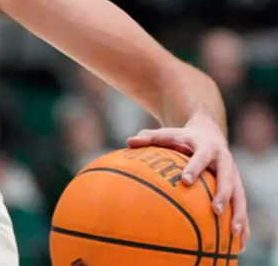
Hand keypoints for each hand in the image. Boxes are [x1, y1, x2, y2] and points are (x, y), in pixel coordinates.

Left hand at [129, 113, 248, 248]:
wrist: (209, 132)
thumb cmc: (181, 137)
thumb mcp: (167, 134)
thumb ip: (149, 137)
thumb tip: (130, 142)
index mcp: (207, 147)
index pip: (201, 157)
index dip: (194, 167)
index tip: (185, 180)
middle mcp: (224, 161)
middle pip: (228, 178)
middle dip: (223, 194)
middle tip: (216, 211)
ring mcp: (234, 175)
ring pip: (240, 195)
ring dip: (239, 213)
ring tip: (234, 232)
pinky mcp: (238, 186)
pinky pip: (241, 206)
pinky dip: (244, 222)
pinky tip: (241, 242)